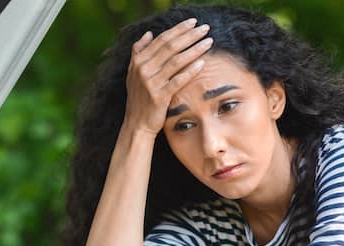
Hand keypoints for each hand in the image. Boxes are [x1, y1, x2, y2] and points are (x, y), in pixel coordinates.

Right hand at [124, 19, 212, 135]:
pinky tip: (203, 62)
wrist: (137, 124)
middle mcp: (143, 69)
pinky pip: (178, 80)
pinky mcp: (159, 97)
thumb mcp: (134, 73)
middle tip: (205, 28)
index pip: (161, 39)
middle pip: (170, 47)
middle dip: (190, 35)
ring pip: (176, 61)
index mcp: (139, 61)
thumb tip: (148, 34)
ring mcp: (151, 83)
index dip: (178, 29)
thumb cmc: (140, 98)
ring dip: (194, 49)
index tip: (193, 22)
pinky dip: (191, 70)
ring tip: (209, 41)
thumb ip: (139, 52)